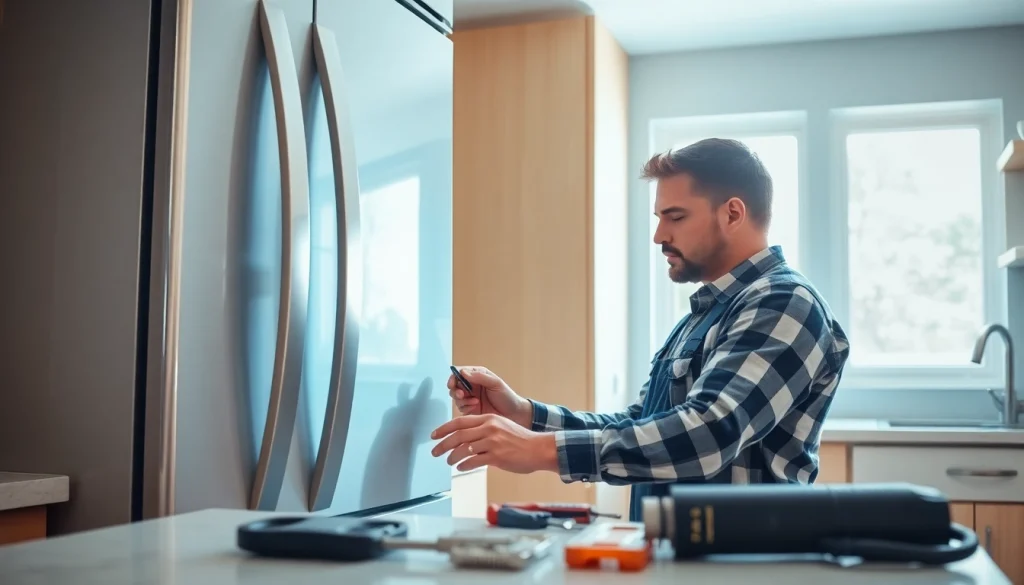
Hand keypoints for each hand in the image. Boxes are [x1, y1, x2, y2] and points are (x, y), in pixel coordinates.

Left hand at [430, 414, 557, 473]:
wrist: (539, 448)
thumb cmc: (521, 440)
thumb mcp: (502, 426)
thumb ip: (485, 430)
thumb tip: (467, 440)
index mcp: (489, 418)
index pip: (460, 421)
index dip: (444, 428)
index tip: (434, 435)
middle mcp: (489, 428)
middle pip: (458, 435)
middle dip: (443, 444)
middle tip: (435, 452)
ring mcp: (492, 442)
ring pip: (463, 449)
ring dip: (452, 457)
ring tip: (449, 462)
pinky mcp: (496, 456)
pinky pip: (474, 461)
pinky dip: (464, 465)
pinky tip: (461, 467)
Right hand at [448, 366, 532, 428]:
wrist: (513, 415)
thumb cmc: (507, 397)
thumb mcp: (496, 383)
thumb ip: (480, 377)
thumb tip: (463, 372)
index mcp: (478, 375)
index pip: (460, 372)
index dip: (454, 377)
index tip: (452, 383)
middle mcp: (472, 385)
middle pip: (455, 385)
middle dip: (455, 390)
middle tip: (461, 394)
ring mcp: (470, 398)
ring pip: (456, 397)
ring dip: (462, 400)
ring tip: (475, 402)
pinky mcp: (470, 409)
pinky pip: (460, 407)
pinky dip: (466, 407)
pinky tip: (475, 407)